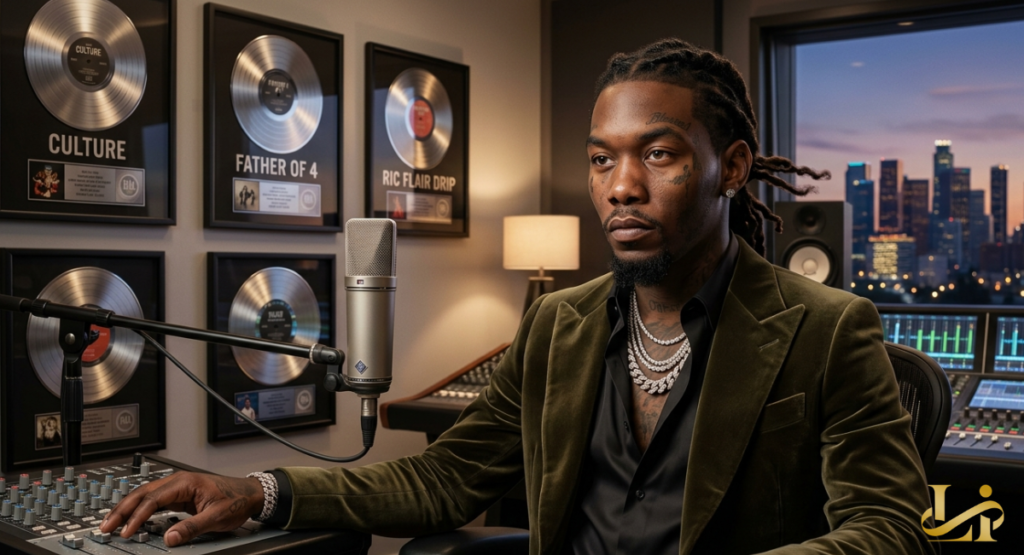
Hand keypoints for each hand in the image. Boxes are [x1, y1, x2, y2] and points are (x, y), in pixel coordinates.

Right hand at [99, 471, 264, 546]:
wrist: (250, 493)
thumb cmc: (236, 500)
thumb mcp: (216, 516)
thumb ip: (192, 528)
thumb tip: (169, 539)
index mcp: (185, 483)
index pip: (153, 499)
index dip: (137, 516)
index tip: (127, 530)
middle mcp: (178, 482)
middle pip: (142, 493)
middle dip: (122, 509)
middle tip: (105, 526)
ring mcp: (177, 487)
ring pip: (145, 496)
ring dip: (127, 509)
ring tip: (110, 523)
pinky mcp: (178, 495)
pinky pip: (153, 501)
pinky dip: (139, 510)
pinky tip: (130, 518)